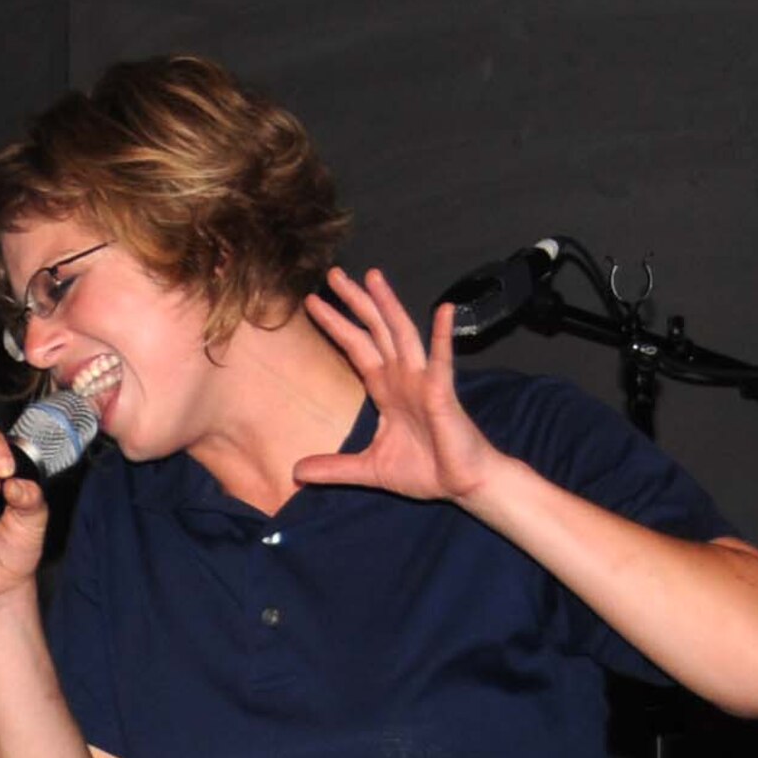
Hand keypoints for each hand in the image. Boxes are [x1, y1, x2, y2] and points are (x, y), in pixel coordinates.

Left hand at [297, 266, 504, 504]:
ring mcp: (423, 381)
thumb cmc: (425, 471)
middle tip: (333, 273)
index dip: (336, 325)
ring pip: (402, 334)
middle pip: (374, 331)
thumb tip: (296, 472)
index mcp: (386, 390)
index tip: (312, 302)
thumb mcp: (368, 470)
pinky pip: (441, 361)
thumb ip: (334, 468)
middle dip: (354, 302)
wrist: (462, 484)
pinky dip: (442, 336)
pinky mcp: (442, 393)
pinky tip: (444, 310)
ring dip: (388, 305)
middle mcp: (403, 378)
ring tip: (373, 276)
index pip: (356, 349)